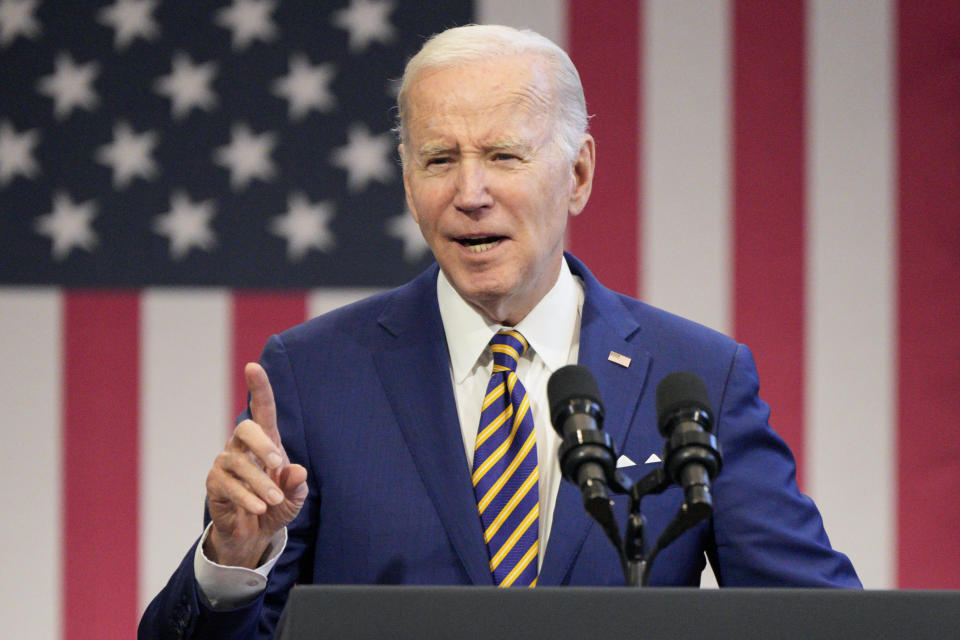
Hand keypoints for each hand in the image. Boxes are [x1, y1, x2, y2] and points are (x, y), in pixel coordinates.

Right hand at [204, 362, 307, 567]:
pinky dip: (246, 497)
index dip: (258, 387)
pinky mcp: (214, 485)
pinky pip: (227, 485)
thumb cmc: (276, 505)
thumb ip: (298, 485)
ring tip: (274, 500)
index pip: (261, 409)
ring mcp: (225, 464)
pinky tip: (259, 509)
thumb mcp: (294, 497)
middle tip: (279, 464)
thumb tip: (297, 471)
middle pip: (245, 428)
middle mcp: (242, 447)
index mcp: (266, 441)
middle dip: (263, 443)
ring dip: (260, 482)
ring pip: (238, 462)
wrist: (254, 534)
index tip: (253, 366)